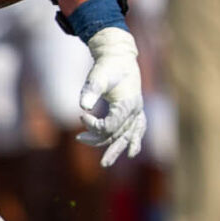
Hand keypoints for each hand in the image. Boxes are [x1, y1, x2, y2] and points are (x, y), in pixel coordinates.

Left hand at [76, 27, 145, 165]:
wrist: (120, 57)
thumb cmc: (107, 67)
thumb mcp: (97, 77)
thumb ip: (90, 90)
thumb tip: (83, 106)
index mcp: (128, 103)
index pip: (111, 126)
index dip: (95, 126)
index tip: (82, 115)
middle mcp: (135, 110)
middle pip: (120, 135)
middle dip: (105, 145)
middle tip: (92, 153)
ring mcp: (137, 111)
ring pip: (128, 135)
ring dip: (117, 148)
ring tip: (107, 163)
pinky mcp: (135, 110)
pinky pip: (137, 129)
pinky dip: (134, 140)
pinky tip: (131, 151)